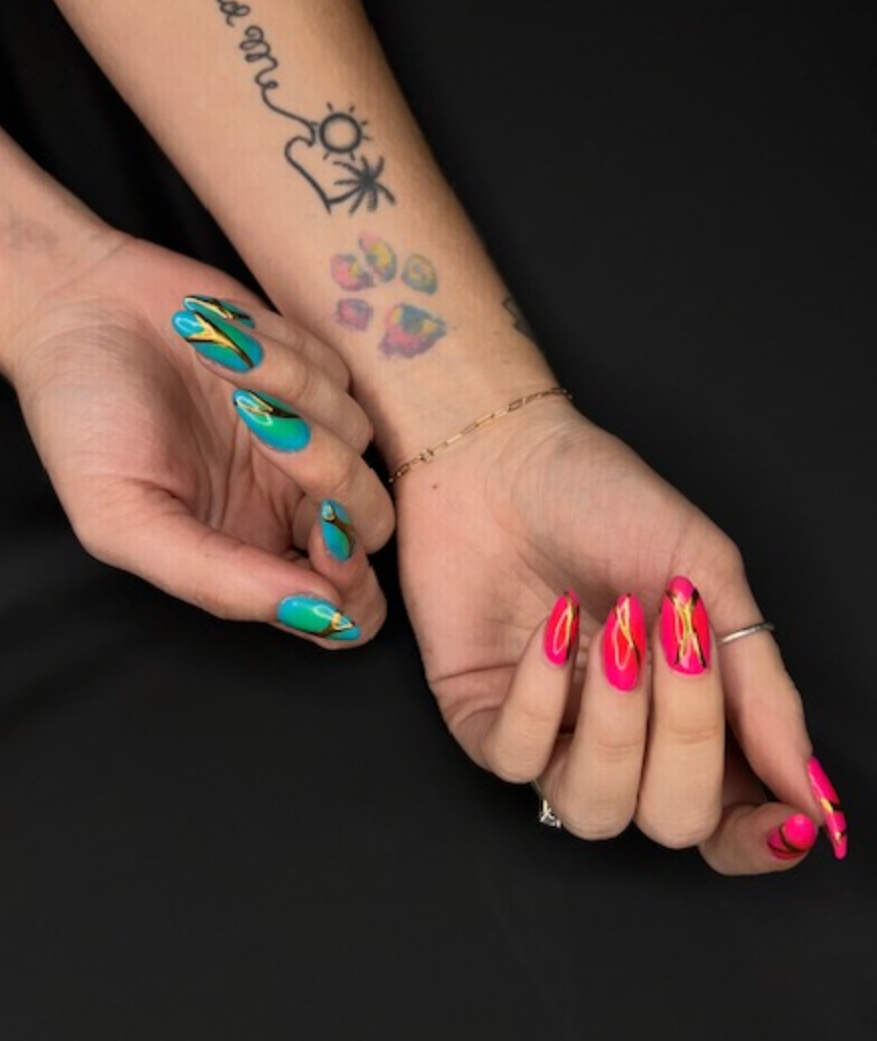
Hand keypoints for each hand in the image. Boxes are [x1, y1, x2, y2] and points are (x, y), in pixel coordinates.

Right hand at [9, 234, 394, 645]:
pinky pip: (344, 376)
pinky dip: (290, 358)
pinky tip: (232, 344)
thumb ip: (218, 581)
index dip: (354, 588)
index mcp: (249, 551)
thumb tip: (318, 617)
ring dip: (292, 397)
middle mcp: (288, 503)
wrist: (77, 309)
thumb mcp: (125, 520)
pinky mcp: (314, 373)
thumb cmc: (84, 422)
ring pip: (361, 441)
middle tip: (265, 431)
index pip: (348, 607)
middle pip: (372, 523)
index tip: (325, 537)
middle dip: (334, 479)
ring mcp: (307, 436)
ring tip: (221, 372)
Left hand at [394, 397, 844, 872]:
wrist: (505, 453)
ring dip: (620, 726)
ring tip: (619, 634)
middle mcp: (623, 736)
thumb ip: (758, 685)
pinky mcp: (480, 720)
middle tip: (680, 645)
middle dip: (690, 739)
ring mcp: (551, 733)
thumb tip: (811, 793)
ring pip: (596, 810)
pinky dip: (542, 699)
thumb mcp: (707, 576)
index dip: (761, 838)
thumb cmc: (607, 500)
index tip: (790, 821)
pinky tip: (551, 630)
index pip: (729, 818)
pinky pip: (517, 760)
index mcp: (687, 709)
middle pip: (674, 821)